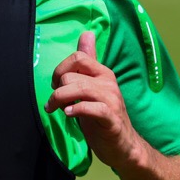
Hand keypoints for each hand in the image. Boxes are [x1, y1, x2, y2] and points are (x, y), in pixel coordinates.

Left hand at [45, 31, 147, 170]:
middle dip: (57, 89)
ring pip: (77, 89)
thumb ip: (88, 62)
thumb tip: (87, 33)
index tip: (56, 86)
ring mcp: (111, 100)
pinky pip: (90, 108)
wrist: (123, 146)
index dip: (60, 70)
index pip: (78, 57)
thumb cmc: (103, 115)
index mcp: (102, 73)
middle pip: (71, 75)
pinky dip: (76, 110)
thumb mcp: (92, 87)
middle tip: (56, 103)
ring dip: (60, 100)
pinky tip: (70, 114)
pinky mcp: (111, 118)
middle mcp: (108, 83)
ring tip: (58, 110)